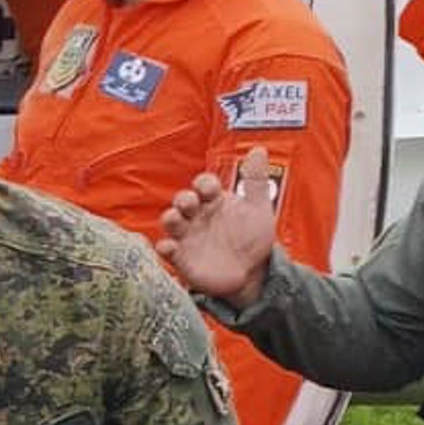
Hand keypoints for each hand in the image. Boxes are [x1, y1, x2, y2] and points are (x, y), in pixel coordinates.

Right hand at [160, 154, 279, 306]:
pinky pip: (167, 249)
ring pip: (170, 221)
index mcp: (214, 200)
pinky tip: (170, 247)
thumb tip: (258, 150)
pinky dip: (165, 247)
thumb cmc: (253, 239)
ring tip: (176, 219)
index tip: (210, 190)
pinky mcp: (182, 257)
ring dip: (171, 218)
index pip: (203, 184)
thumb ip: (256, 180)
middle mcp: (198, 215)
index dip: (204, 184)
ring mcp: (189, 235)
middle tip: (191, 204)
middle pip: (183, 200)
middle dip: (184, 199)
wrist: (253, 274)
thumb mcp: (258, 208)